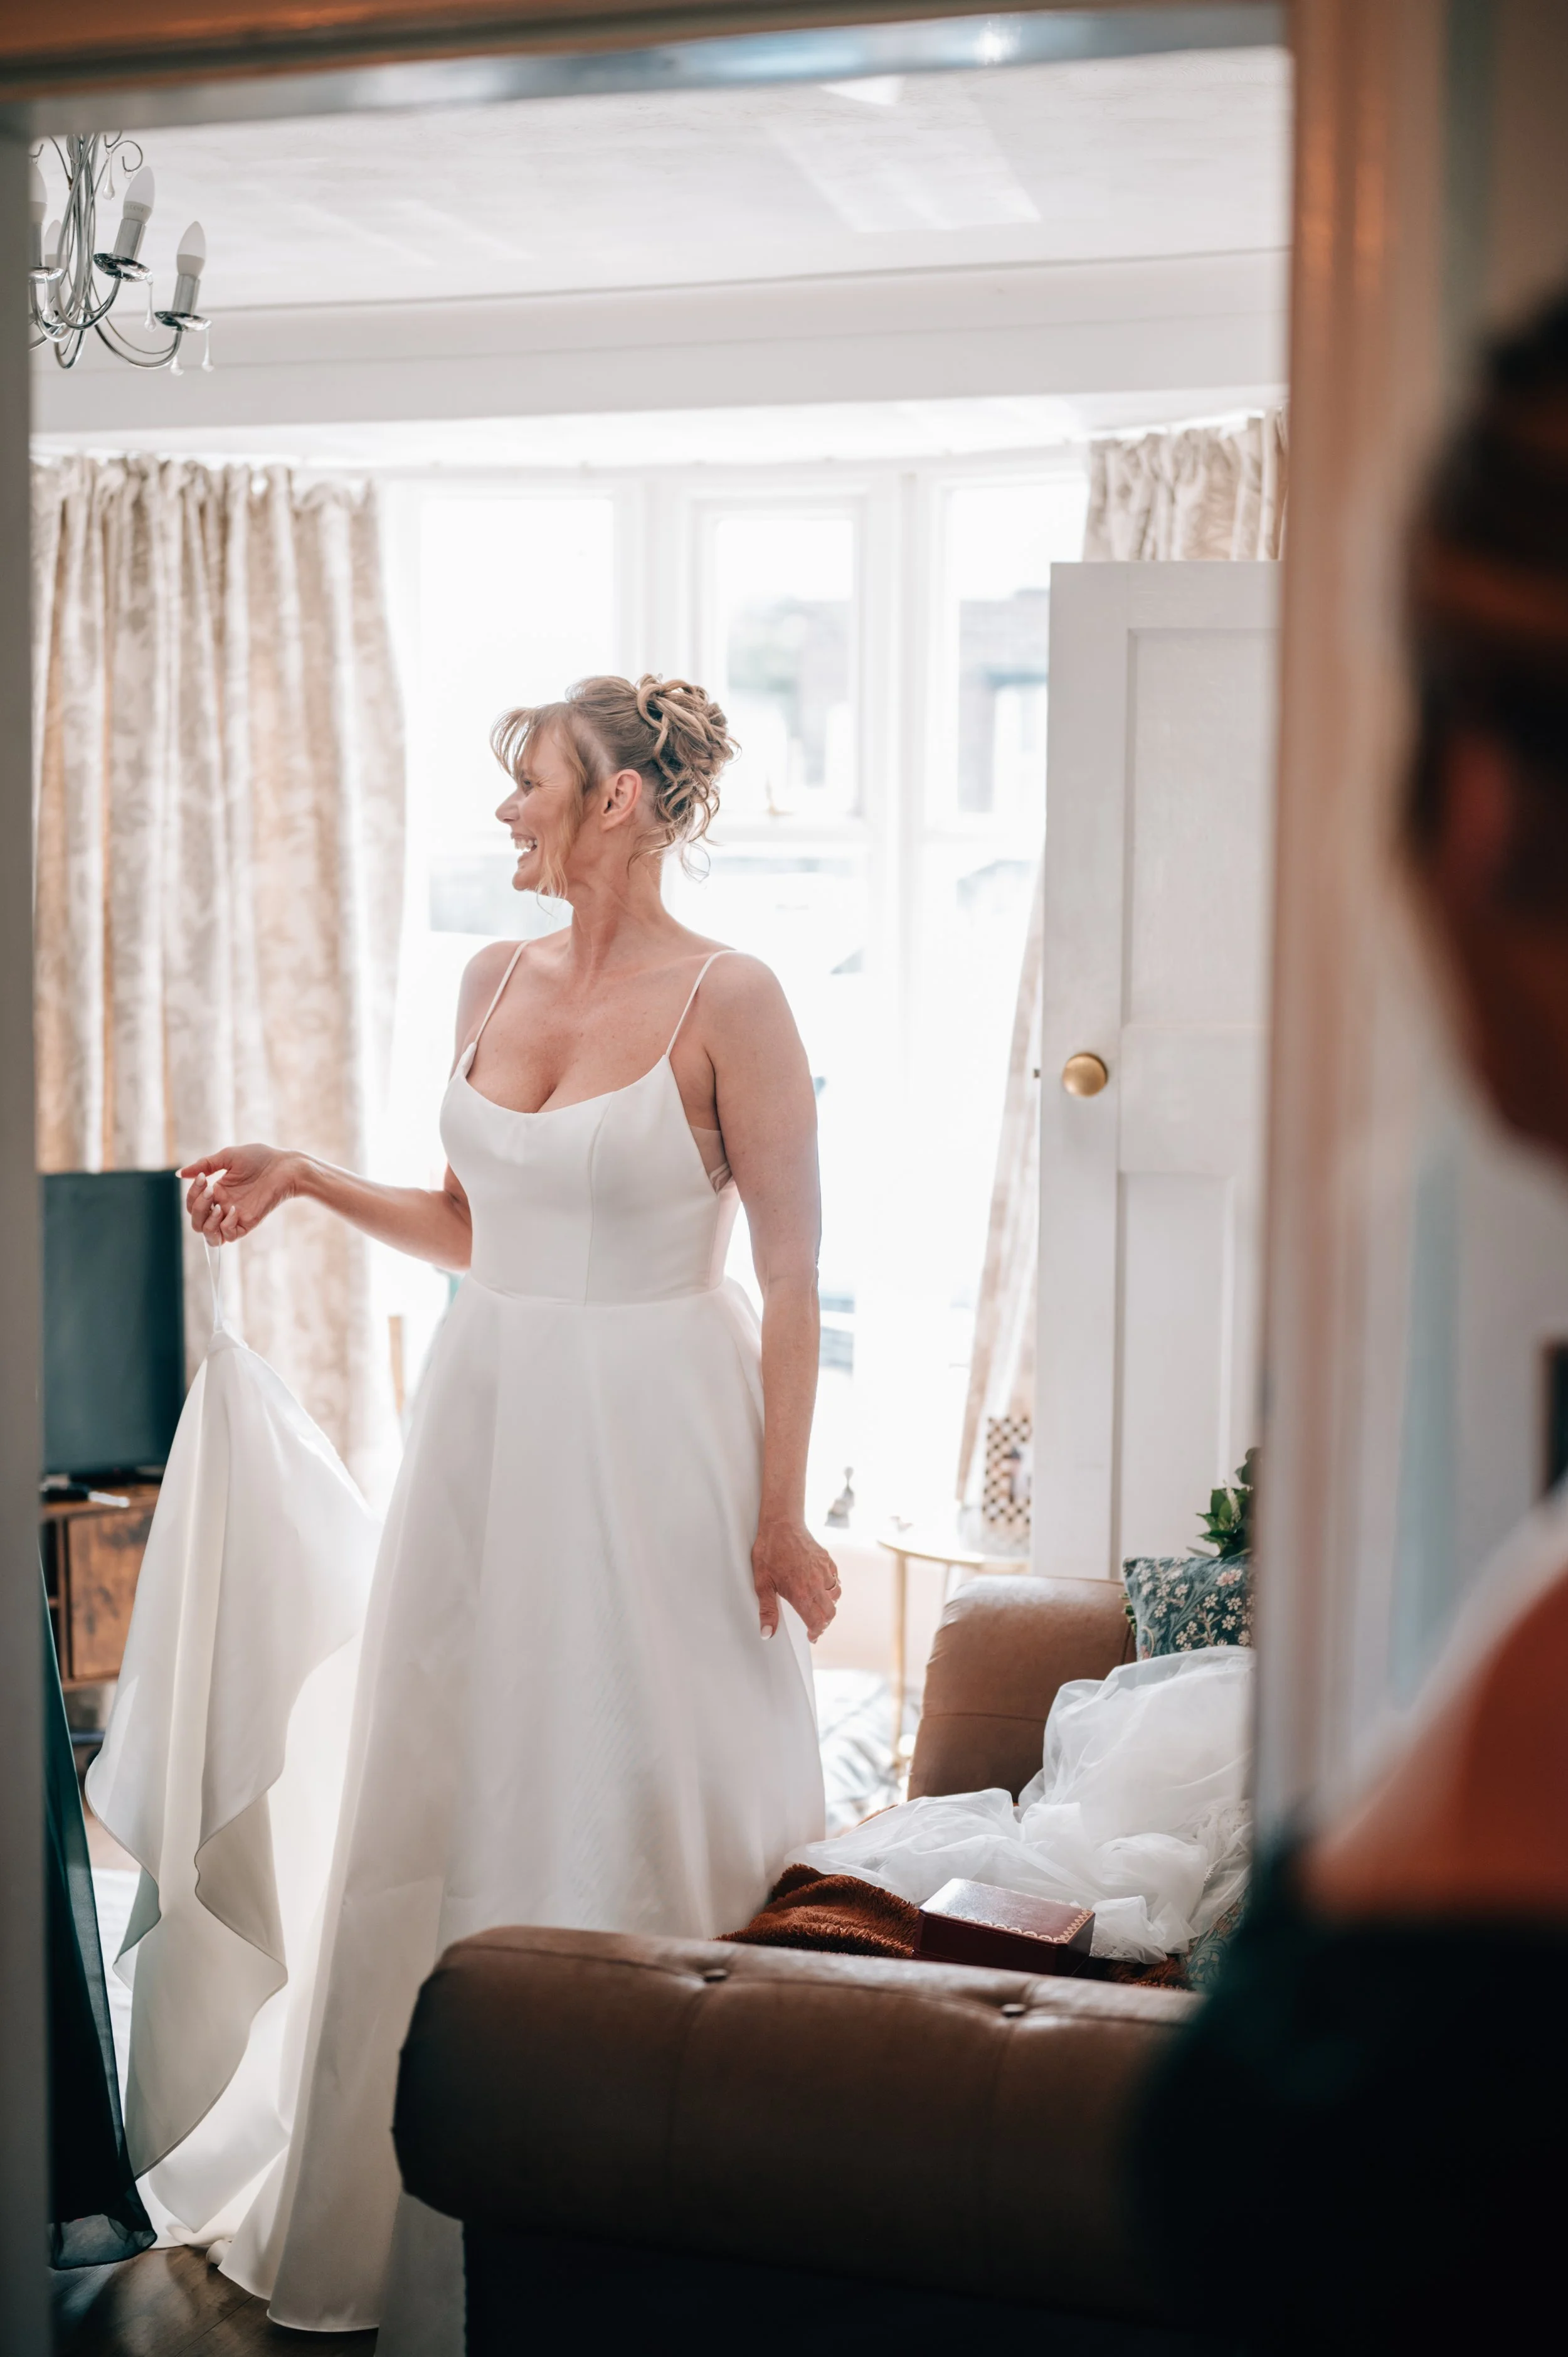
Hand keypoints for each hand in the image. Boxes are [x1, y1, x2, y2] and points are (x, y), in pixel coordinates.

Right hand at [178, 1144, 302, 1242]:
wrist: (285, 1165)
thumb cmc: (259, 1159)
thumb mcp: (227, 1158)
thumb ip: (204, 1165)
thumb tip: (180, 1174)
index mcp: (216, 1193)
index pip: (193, 1205)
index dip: (192, 1194)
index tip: (203, 1177)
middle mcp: (223, 1207)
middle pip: (197, 1223)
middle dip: (197, 1208)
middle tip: (211, 1190)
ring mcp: (235, 1217)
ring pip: (209, 1236)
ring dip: (207, 1222)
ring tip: (217, 1206)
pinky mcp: (248, 1223)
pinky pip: (229, 1235)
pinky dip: (226, 1225)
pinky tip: (233, 1210)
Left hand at [753, 1516, 840, 1643]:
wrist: (781, 1524)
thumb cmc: (769, 1552)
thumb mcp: (762, 1584)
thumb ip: (767, 1610)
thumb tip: (767, 1633)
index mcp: (801, 1593)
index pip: (817, 1622)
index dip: (816, 1633)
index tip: (811, 1636)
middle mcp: (817, 1584)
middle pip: (830, 1613)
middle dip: (824, 1622)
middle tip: (814, 1625)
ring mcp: (824, 1571)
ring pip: (835, 1596)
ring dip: (828, 1604)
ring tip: (817, 1605)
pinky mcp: (827, 1560)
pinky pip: (835, 1579)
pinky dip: (831, 1587)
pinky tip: (821, 1586)